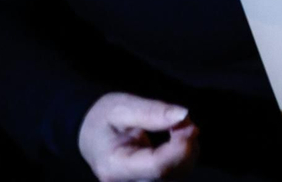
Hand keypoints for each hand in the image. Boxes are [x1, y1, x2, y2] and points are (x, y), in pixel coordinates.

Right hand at [78, 93, 198, 181]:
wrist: (91, 134)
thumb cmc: (103, 119)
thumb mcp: (122, 107)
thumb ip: (152, 111)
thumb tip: (183, 115)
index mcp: (114, 166)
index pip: (157, 167)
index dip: (180, 148)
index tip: (190, 125)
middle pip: (170, 174)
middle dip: (186, 147)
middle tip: (183, 121)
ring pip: (177, 175)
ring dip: (187, 150)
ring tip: (177, 126)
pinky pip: (175, 174)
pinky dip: (183, 155)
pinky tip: (177, 138)